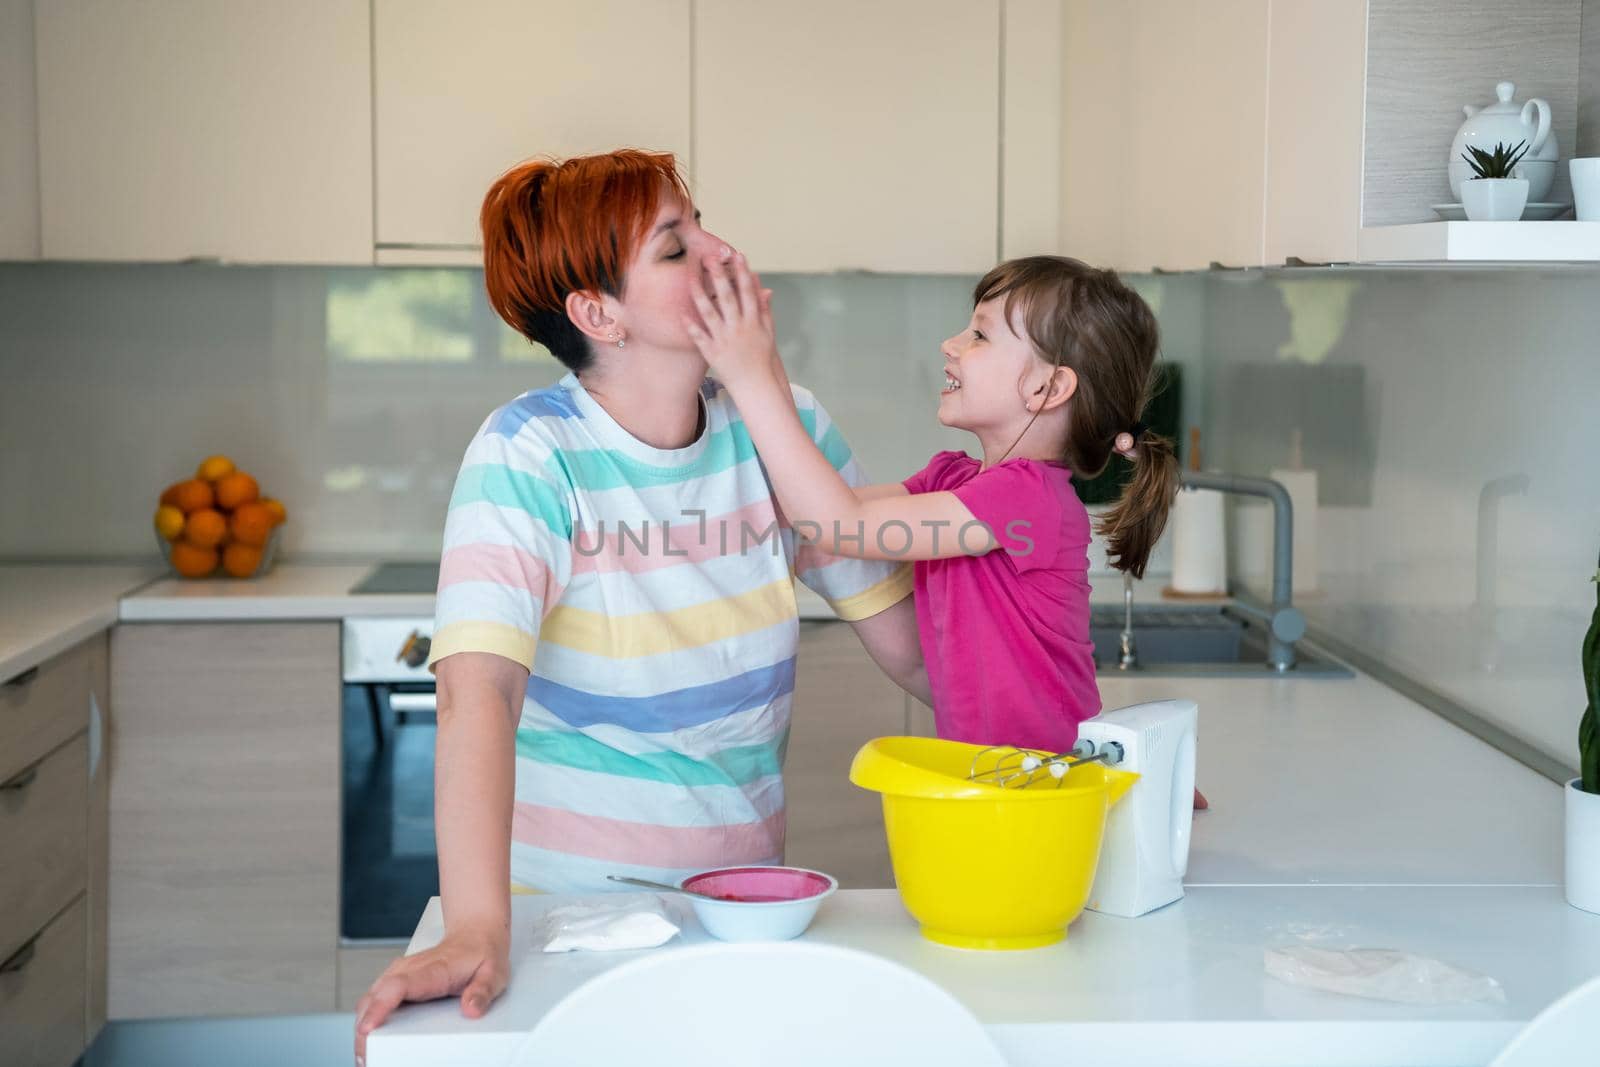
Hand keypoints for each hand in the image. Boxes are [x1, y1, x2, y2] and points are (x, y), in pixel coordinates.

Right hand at [353, 926, 508, 1063]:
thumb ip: (482, 992)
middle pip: (375, 996)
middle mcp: (410, 970)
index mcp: (432, 970)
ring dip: (362, 1024)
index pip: (398, 987)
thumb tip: (471, 1010)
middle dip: (364, 1027)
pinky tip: (368, 1036)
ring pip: (369, 998)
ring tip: (364, 1052)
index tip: (367, 1028)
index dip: (379, 1008)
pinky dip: (366, 1017)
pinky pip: (373, 998)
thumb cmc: (482, 955)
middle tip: (365, 1055)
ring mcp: (400, 973)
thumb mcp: (493, 974)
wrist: (475, 934)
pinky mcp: (396, 979)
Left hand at [685, 252, 778, 389]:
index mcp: (754, 321)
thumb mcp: (768, 332)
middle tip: (709, 258)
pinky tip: (681, 312)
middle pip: (728, 298)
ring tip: (690, 279)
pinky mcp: (713, 353)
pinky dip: (691, 325)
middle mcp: (739, 328)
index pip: (748, 292)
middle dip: (719, 277)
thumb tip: (765, 289)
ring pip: (710, 314)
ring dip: (700, 295)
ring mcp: (725, 340)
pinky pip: (700, 337)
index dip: (743, 272)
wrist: (757, 385)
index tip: (737, 255)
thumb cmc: (763, 357)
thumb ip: (764, 309)